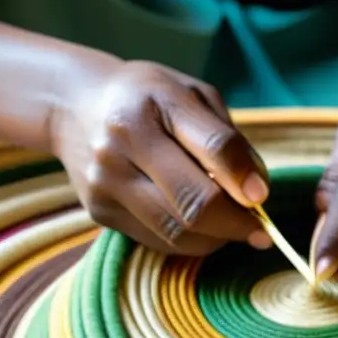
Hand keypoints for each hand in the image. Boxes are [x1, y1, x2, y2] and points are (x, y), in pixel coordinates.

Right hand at [51, 59, 271, 255]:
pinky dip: (189, 242)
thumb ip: (227, 138)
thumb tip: (258, 192)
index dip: (244, 178)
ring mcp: (107, 181)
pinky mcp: (99, 210)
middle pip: (194, 202)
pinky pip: (157, 241)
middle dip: (236, 222)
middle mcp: (123, 142)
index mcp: (155, 102)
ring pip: (177, 232)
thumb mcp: (192, 96)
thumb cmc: (149, 98)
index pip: (214, 147)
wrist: (74, 105)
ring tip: (232, 228)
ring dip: (216, 238)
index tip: (262, 197)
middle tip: (258, 228)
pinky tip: (201, 228)